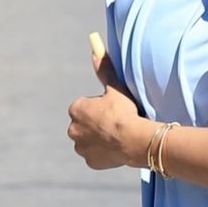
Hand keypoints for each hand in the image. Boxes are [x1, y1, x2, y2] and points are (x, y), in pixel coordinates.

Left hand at [68, 37, 143, 169]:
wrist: (135, 139)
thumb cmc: (125, 111)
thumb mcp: (115, 87)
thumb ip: (103, 69)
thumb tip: (95, 46)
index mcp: (76, 109)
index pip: (85, 108)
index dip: (100, 109)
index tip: (112, 111)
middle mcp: (72, 129)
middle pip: (85, 125)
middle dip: (96, 125)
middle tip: (115, 125)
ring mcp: (80, 147)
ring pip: (89, 141)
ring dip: (99, 140)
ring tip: (116, 137)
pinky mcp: (90, 161)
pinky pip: (95, 156)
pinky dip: (103, 154)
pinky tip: (116, 149)